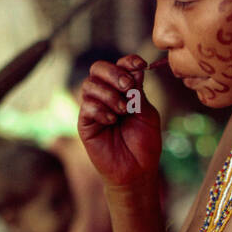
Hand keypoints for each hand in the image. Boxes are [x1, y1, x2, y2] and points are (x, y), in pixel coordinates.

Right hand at [77, 54, 161, 187]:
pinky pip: (86, 106)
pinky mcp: (85, 124)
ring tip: (123, 111)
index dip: (128, 61)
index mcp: (123, 90)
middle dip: (114, 73)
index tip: (141, 65)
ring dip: (108, 94)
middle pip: (98, 68)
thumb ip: (138, 92)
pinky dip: (101, 110)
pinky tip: (112, 121)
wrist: (137, 171)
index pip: (119, 65)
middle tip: (128, 87)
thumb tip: (134, 69)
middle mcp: (106, 96)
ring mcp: (94, 109)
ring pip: (89, 85)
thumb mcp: (147, 114)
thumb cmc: (144, 144)